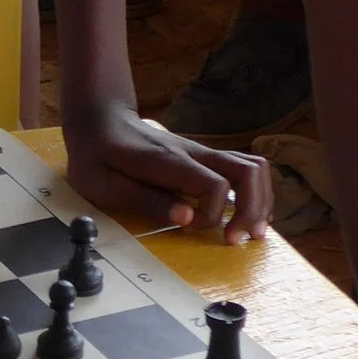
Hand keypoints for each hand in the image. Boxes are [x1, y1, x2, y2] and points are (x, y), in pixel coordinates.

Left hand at [64, 104, 273, 243]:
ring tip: (250, 231)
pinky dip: (253, 194)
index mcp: (168, 162)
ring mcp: (202, 153)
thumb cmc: (97, 155)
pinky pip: (243, 170)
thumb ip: (145, 201)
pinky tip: (244, 216)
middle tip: (236, 239)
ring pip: (253, 167)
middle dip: (253, 210)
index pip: (214, 185)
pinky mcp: (204, 158)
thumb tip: (186, 220)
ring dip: (260, 202)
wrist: (100, 119)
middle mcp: (193, 153)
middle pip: (249, 171)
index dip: (212, 215)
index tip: (190, 230)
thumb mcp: (103, 185)